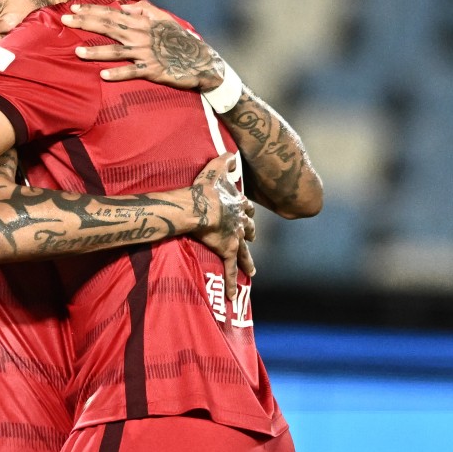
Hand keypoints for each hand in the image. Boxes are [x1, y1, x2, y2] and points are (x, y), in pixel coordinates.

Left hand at [60, 0, 224, 90]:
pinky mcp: (151, 70)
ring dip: (96, 51)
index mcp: (141, 21)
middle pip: (108, 27)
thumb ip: (143, 10)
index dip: (91, 10)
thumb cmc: (179, 39)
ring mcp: (146, 53)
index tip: (73, 8)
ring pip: (116, 51)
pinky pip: (132, 72)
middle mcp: (141, 35)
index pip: (111, 13)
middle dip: (85, 23)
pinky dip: (118, 74)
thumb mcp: (163, 19)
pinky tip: (103, 75)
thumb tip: (124, 5)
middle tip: (65, 21)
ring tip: (77, 52)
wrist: (200, 60)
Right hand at [191, 153, 256, 299]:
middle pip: (249, 230)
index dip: (245, 210)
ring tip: (253, 273)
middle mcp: (240, 223)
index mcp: (237, 205)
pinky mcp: (226, 250)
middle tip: (251, 239)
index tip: (246, 213)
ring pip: (244, 253)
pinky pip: (230, 270)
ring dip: (248, 262)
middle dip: (250, 235)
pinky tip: (234, 297)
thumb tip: (232, 154)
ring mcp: (235, 238)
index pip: (246, 208)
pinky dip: (232, 283)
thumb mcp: (215, 168)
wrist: (199, 206)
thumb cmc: (204, 188)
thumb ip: (224, 160)